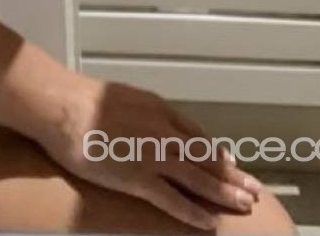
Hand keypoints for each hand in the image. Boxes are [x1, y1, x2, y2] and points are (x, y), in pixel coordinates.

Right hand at [36, 75, 262, 231]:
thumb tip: (145, 121)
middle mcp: (163, 131)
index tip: (231, 165)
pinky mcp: (137, 178)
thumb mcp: (122, 97)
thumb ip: (141, 112)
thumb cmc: (83, 100)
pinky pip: (172, 200)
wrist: (64, 107)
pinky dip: (193, 212)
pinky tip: (209, 224)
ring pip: (197, 178)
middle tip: (254, 190)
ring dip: (224, 193)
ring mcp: (153, 156)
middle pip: (205, 157)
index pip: (196, 135)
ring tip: (245, 206)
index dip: (216, 153)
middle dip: (232, 176)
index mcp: (159, 109)